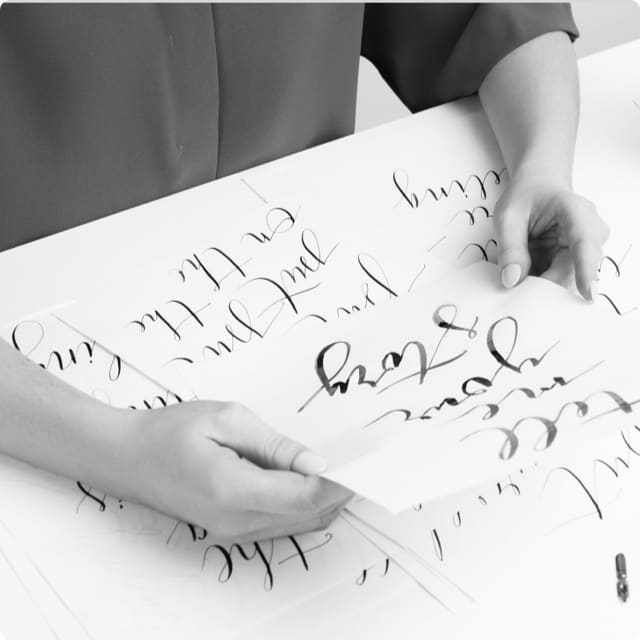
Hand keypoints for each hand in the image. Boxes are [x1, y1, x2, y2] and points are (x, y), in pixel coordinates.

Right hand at [121, 401, 352, 542]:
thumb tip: (316, 464)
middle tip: (359, 460)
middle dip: (339, 490)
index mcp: (234, 489)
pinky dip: (304, 505)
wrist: (127, 457)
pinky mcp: (231, 529)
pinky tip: (309, 480)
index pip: (304, 496)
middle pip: (308, 515)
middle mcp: (236, 520)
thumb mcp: (226, 420)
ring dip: (324, 499)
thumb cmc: (170, 432)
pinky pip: (281, 523)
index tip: (364, 461)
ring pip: (298, 523)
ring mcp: (233, 530)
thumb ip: (275, 446)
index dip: (340, 482)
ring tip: (339, 466)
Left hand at [494, 174, 608, 299]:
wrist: (537, 188)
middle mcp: (591, 232)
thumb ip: (510, 248)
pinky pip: (558, 279)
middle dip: (546, 285)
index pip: (585, 242)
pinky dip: (540, 282)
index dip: (586, 270)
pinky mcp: (575, 262)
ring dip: (541, 285)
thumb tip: (513, 281)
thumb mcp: (507, 216)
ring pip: (565, 278)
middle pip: (573, 269)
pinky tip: (524, 277)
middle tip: (517, 295)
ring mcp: (586, 249)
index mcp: (577, 211)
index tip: (588, 294)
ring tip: (517, 281)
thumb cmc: (525, 197)